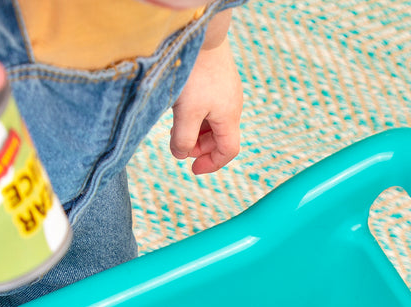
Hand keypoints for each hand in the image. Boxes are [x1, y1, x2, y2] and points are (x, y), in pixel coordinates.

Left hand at [170, 29, 242, 174]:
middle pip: (220, 136)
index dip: (212, 164)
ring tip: (178, 127)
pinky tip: (182, 106)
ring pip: (213, 120)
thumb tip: (181, 155)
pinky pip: (210, 103)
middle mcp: (232, 104)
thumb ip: (184, 140)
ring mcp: (226, 89)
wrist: (200, 32)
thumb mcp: (186, 113)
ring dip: (197, 130)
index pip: (228, 151)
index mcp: (229, 117)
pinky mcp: (218, 76)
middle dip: (201, 146)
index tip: (194, 169)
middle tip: (180, 146)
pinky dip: (197, 113)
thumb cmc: (195, 74)